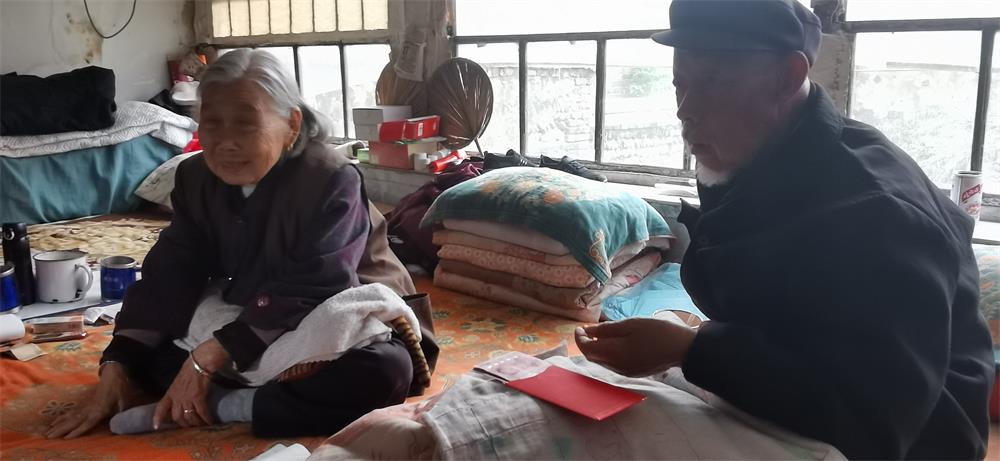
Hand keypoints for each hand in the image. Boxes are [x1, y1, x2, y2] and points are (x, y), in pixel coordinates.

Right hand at [46, 362, 141, 438]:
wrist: (113, 374)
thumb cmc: (120, 389)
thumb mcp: (125, 400)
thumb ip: (122, 412)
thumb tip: (120, 422)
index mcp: (100, 409)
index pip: (88, 422)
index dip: (78, 430)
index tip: (67, 437)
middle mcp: (90, 409)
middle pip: (74, 421)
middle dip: (61, 429)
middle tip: (48, 437)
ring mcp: (86, 407)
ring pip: (70, 417)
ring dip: (58, 425)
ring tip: (47, 433)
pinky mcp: (84, 405)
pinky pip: (71, 413)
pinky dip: (61, 419)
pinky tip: (53, 424)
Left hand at [152, 339, 228, 428]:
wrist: (201, 362)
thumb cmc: (192, 366)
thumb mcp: (180, 378)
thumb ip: (179, 388)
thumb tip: (184, 393)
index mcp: (171, 391)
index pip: (161, 407)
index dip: (157, 418)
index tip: (156, 426)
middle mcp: (177, 397)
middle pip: (177, 416)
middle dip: (184, 424)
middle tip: (190, 427)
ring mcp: (187, 398)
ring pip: (189, 417)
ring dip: (196, 423)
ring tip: (201, 425)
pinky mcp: (198, 398)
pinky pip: (201, 412)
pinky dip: (206, 418)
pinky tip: (210, 421)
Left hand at [575, 318, 697, 376]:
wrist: (682, 348)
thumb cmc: (657, 332)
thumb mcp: (630, 325)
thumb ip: (606, 330)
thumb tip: (587, 332)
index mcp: (615, 353)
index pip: (587, 349)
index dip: (579, 338)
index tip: (579, 327)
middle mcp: (616, 367)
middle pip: (593, 357)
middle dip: (586, 344)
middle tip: (587, 330)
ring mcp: (625, 372)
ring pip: (602, 362)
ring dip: (597, 350)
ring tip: (600, 335)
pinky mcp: (633, 373)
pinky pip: (613, 365)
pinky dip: (607, 354)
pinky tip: (614, 344)